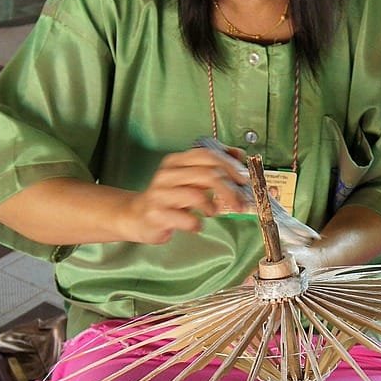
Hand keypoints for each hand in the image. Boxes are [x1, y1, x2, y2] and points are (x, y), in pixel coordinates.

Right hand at [125, 146, 250, 244]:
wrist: (136, 215)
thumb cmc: (168, 198)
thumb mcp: (189, 177)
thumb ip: (212, 166)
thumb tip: (239, 155)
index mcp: (176, 161)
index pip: (207, 155)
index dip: (230, 166)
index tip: (244, 180)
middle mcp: (167, 174)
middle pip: (206, 174)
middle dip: (230, 190)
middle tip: (240, 203)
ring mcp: (160, 194)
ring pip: (196, 195)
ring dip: (212, 206)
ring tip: (212, 212)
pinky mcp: (156, 214)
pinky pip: (185, 219)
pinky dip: (197, 223)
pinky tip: (197, 225)